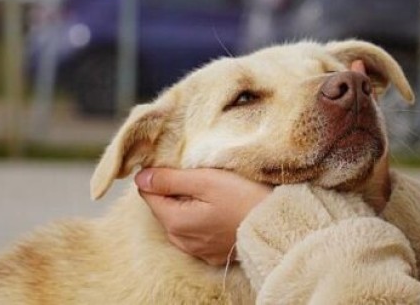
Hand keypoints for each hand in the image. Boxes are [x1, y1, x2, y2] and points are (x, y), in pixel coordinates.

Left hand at [135, 168, 272, 265]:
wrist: (279, 225)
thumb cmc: (245, 198)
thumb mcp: (206, 180)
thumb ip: (170, 179)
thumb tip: (140, 176)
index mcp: (175, 222)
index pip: (148, 193)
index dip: (160, 175)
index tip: (180, 166)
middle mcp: (181, 241)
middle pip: (163, 207)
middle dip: (175, 190)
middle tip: (201, 176)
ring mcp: (198, 250)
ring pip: (179, 220)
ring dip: (188, 205)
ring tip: (213, 193)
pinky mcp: (213, 254)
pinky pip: (196, 232)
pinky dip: (201, 219)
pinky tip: (220, 210)